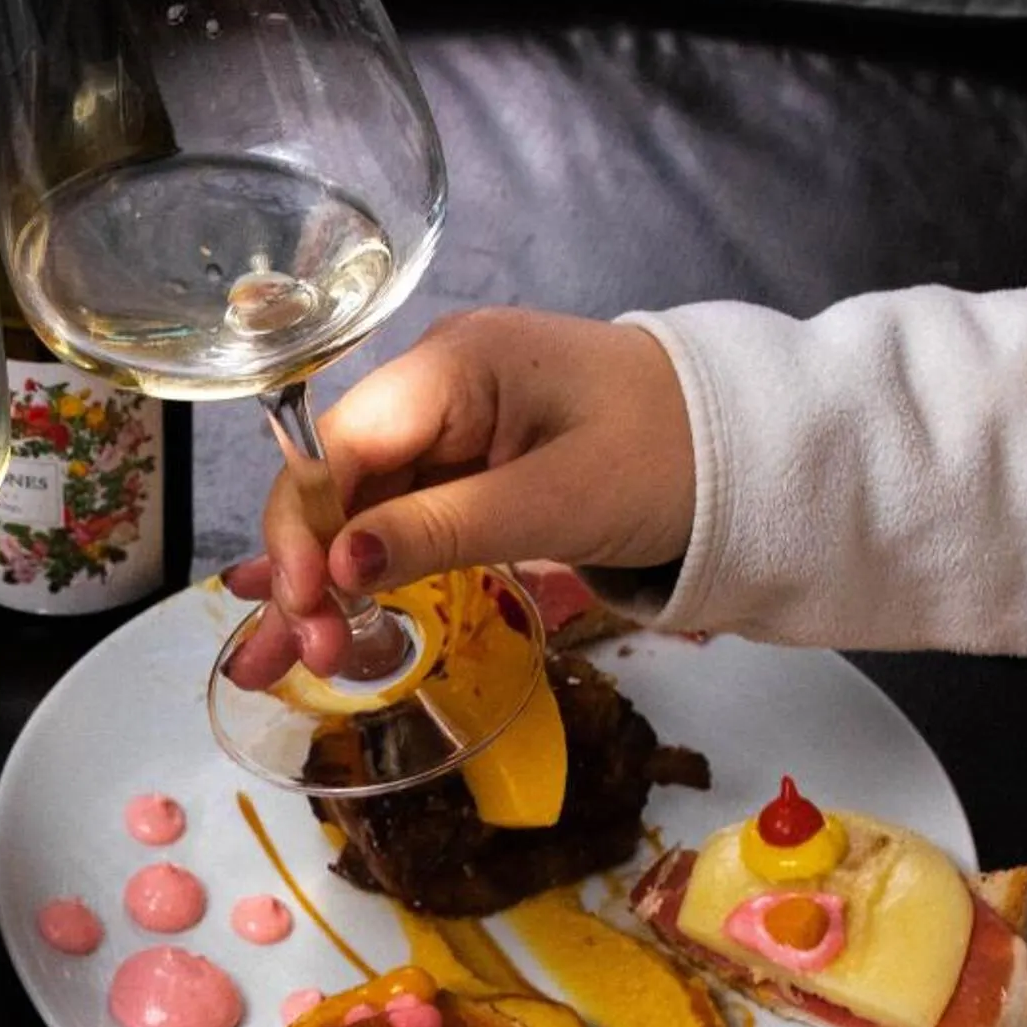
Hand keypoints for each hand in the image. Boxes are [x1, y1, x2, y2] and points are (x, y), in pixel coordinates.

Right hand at [223, 308, 697, 686]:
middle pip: (338, 480)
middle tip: (286, 658)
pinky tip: (312, 616)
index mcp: (453, 365)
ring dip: (319, 583)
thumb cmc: (669, 457)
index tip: (301, 607)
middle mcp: (434, 385)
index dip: (305, 529)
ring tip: (274, 661)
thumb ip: (440, 530)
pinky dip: (361, 571)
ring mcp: (449, 426)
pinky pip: (397, 518)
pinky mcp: (468, 465)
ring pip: (358, 508)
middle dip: (302, 568)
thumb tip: (338, 566)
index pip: (341, 448)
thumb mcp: (556, 502)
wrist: (752, 443)